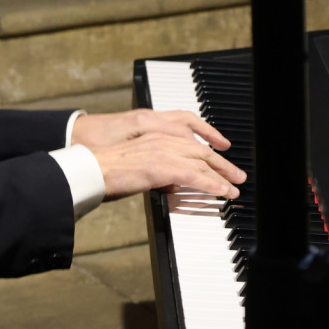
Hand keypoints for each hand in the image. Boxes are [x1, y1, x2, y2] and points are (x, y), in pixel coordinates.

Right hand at [71, 109, 245, 200]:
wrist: (91, 171)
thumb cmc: (105, 171)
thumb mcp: (135, 167)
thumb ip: (154, 171)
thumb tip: (168, 183)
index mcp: (154, 137)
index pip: (189, 144)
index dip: (209, 154)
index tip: (221, 164)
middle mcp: (161, 140)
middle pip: (201, 151)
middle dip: (222, 164)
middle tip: (238, 176)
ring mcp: (162, 152)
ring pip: (201, 162)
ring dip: (222, 176)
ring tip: (235, 188)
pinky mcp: (161, 167)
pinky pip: (194, 176)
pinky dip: (211, 184)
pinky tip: (222, 192)